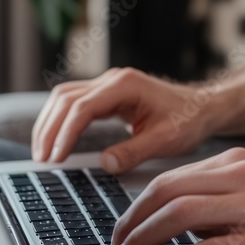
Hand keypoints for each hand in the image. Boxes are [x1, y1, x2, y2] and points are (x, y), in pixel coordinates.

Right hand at [31, 68, 219, 173]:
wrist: (203, 107)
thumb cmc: (188, 121)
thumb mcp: (165, 141)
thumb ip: (135, 152)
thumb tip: (105, 164)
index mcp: (125, 86)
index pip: (82, 108)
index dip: (65, 133)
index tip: (56, 157)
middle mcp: (113, 80)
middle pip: (65, 99)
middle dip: (49, 128)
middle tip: (42, 158)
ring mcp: (108, 85)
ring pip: (64, 97)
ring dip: (50, 123)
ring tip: (42, 152)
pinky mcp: (107, 94)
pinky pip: (74, 103)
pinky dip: (60, 120)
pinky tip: (55, 140)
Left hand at [111, 148, 244, 244]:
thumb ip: (221, 200)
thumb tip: (177, 224)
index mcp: (238, 163)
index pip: (172, 178)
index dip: (138, 204)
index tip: (123, 225)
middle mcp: (244, 178)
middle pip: (168, 191)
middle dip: (132, 219)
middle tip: (116, 243)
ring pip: (182, 214)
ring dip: (145, 237)